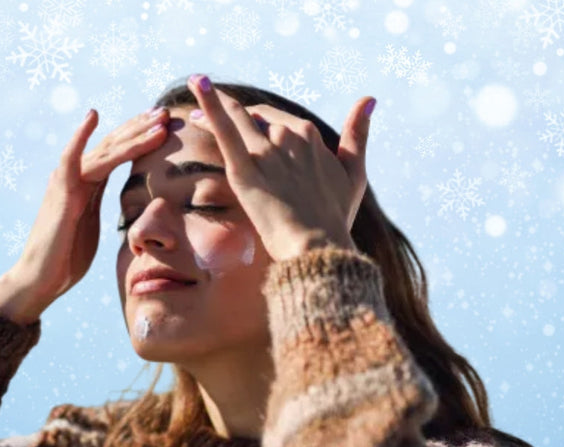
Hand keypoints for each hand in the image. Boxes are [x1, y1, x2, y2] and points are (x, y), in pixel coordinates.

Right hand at [0, 107, 169, 314]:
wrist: (41, 277)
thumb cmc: (66, 257)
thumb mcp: (92, 225)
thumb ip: (103, 206)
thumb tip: (126, 207)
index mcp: (88, 183)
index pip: (118, 152)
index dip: (140, 137)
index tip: (165, 124)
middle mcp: (77, 175)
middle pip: (113, 144)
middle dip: (141, 127)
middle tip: (167, 112)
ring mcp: (67, 181)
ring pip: (105, 150)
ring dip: (133, 134)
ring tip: (158, 121)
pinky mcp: (61, 192)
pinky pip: (71, 159)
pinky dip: (80, 136)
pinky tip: (93, 116)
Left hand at [183, 74, 373, 260]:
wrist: (318, 247)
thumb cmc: (335, 217)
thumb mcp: (353, 173)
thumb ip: (358, 134)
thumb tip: (369, 98)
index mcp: (310, 136)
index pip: (277, 120)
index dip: (258, 119)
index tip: (244, 122)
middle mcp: (288, 136)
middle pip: (255, 118)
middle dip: (233, 113)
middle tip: (205, 113)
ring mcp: (266, 152)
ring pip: (236, 118)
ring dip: (214, 104)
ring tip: (194, 97)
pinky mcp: (245, 169)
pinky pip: (225, 130)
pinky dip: (210, 104)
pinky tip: (198, 82)